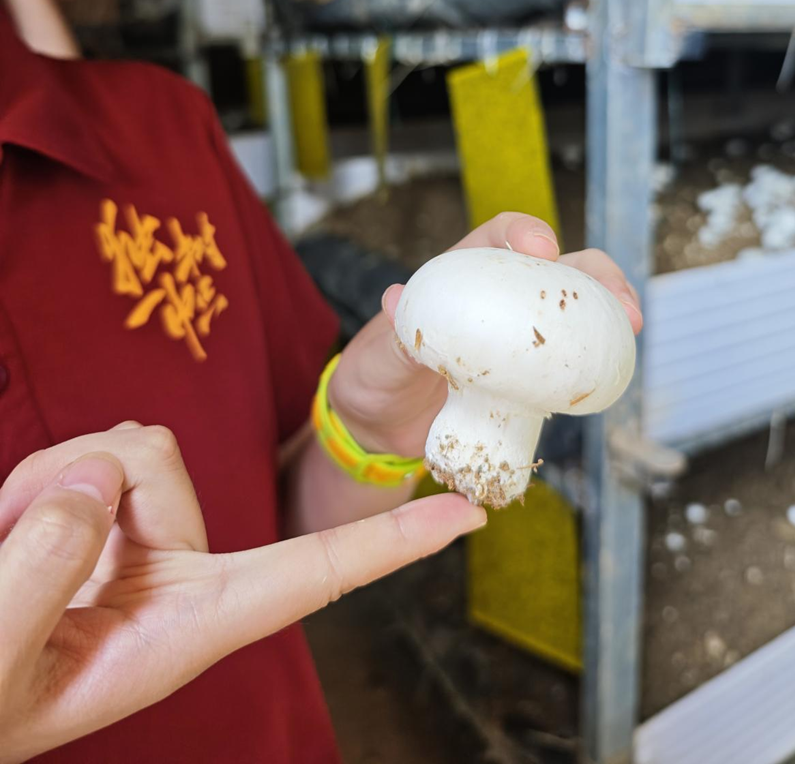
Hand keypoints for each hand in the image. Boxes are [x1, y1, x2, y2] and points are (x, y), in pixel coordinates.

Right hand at [0, 425, 483, 762]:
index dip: (391, 544)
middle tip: (11, 545)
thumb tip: (97, 483)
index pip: (312, 575)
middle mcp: (183, 575)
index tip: (468, 515)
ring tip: (5, 545)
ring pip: (127, 447)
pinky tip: (11, 525)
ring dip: (46, 481)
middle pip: (165, 465)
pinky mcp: (111, 512)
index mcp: (187, 627)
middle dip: (82, 483)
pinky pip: (93, 449)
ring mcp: (148, 539)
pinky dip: (37, 477)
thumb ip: (44, 573)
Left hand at [329, 213, 643, 457]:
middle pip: (560, 269)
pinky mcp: (528, 379)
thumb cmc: (374, 376)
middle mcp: (499, 300)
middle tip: (619, 300)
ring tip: (631, 328)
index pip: (499, 237)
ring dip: (610, 313)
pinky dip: (595, 362)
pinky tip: (612, 373)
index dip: (525, 233)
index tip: (543, 249)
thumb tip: (395, 301)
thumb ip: (392, 333)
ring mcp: (519, 339)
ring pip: (576, 312)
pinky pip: (569, 364)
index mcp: (461, 276)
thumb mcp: (377, 356)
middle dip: (597, 274)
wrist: (379, 429)